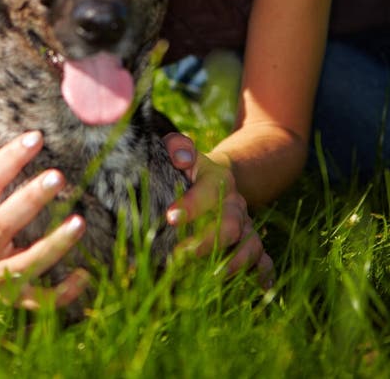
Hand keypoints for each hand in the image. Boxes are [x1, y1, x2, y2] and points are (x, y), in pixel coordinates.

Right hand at [0, 111, 88, 307]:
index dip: (9, 159)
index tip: (36, 137)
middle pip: (2, 222)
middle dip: (29, 200)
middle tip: (57, 176)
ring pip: (23, 263)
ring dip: (52, 245)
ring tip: (79, 222)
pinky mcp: (11, 299)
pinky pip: (37, 300)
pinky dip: (61, 294)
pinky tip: (85, 276)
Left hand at [162, 133, 273, 287]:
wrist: (219, 178)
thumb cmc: (191, 168)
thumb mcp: (182, 151)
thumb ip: (178, 147)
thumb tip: (181, 156)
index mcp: (218, 180)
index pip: (209, 191)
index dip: (191, 205)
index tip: (170, 217)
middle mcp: (236, 203)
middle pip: (231, 224)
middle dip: (207, 242)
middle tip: (180, 254)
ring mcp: (247, 224)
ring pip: (250, 245)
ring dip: (233, 262)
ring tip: (212, 276)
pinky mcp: (251, 242)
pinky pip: (265, 259)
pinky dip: (264, 274)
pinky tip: (259, 288)